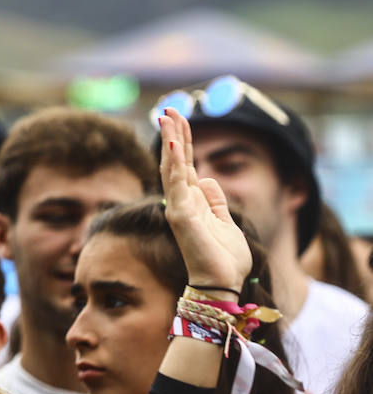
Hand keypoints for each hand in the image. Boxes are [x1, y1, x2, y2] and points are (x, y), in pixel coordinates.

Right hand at [159, 108, 249, 291]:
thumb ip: (216, 201)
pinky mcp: (182, 215)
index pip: (185, 165)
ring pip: (172, 168)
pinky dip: (173, 162)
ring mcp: (179, 208)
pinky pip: (176, 183)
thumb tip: (206, 178)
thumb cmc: (225, 259)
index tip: (179, 119)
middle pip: (176, 161)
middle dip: (174, 134)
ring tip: (167, 117)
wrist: (222, 284)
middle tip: (169, 109)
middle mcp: (182, 202)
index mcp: (193, 202)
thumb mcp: (226, 222)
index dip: (182, 142)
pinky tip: (172, 143)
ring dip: (170, 141)